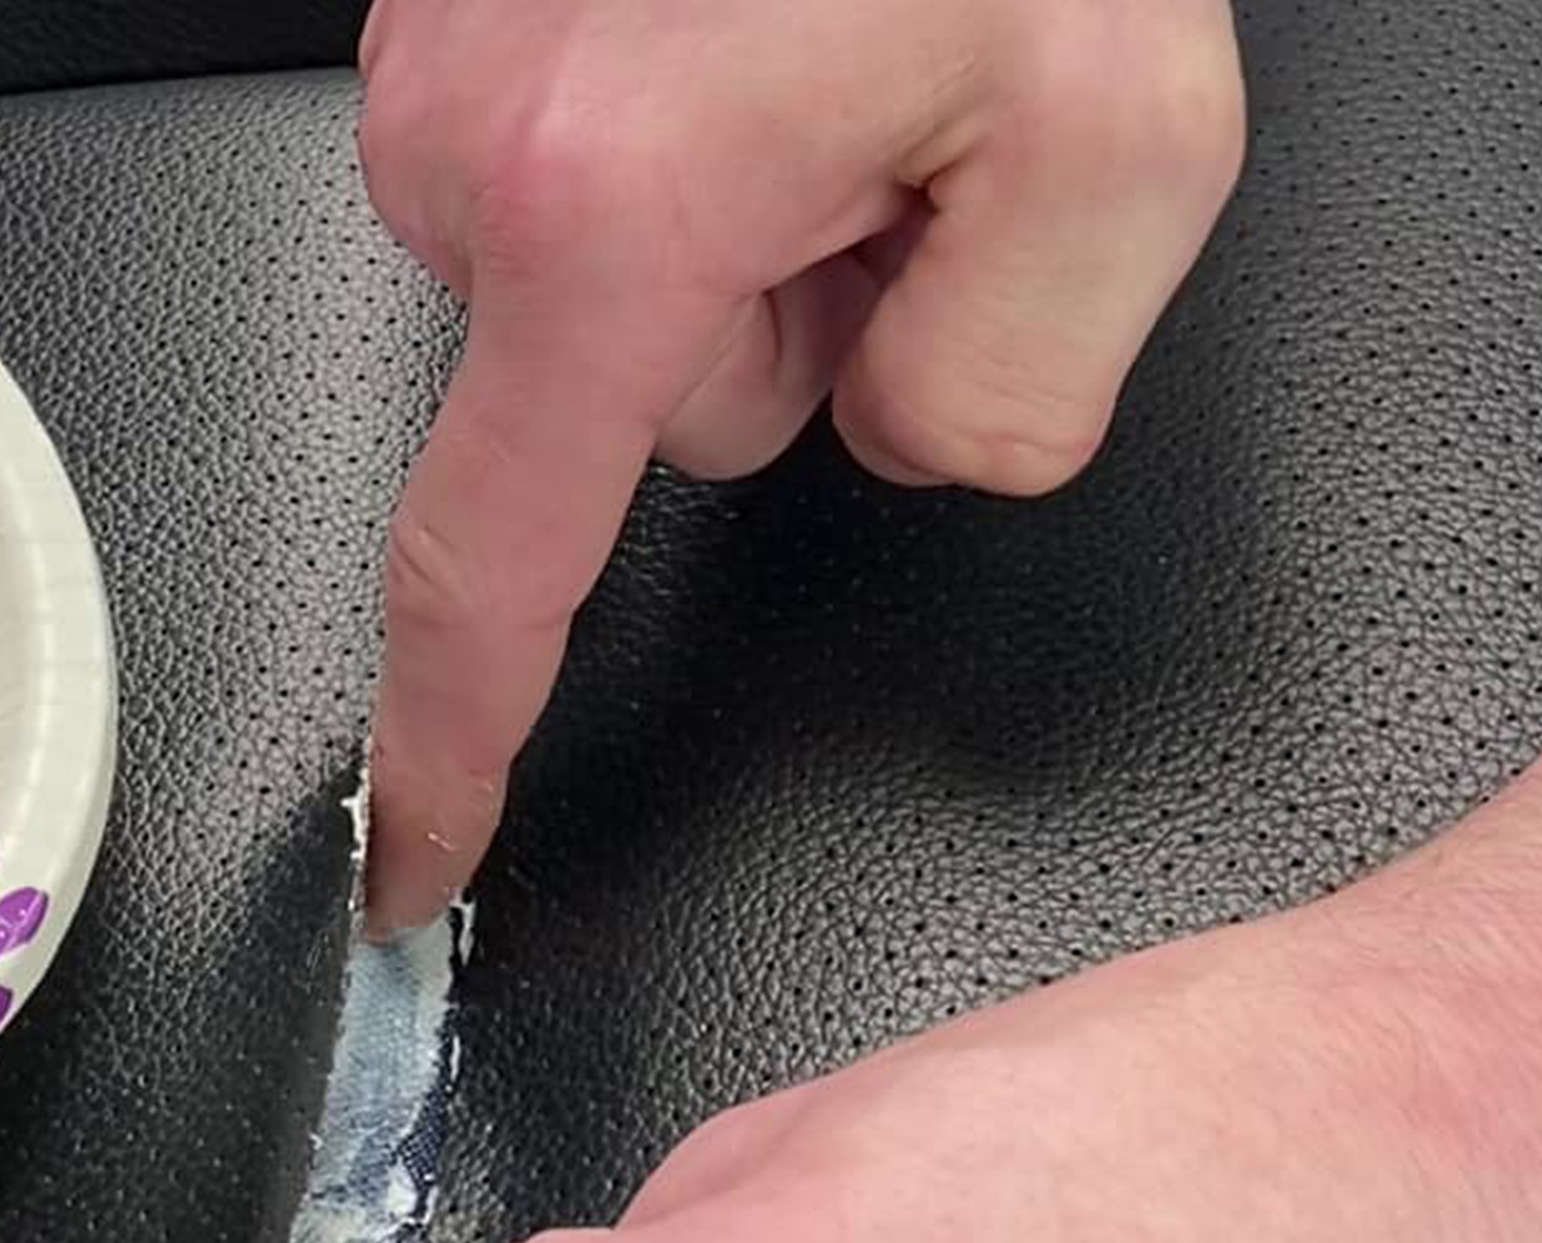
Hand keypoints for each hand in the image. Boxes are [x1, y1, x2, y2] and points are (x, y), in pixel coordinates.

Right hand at [356, 0, 1246, 934]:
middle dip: (778, 340)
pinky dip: (683, 144)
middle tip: (896, 183)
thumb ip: (1008, 391)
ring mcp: (448, 65)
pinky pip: (572, 172)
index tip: (415, 859)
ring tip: (839, 77)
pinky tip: (766, 39)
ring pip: (606, 290)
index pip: (494, 570)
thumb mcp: (1125, 149)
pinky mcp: (456, 14)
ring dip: (738, 230)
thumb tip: (902, 438)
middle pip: (633, 406)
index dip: (454, 746)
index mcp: (614, 211)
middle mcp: (479, 141)